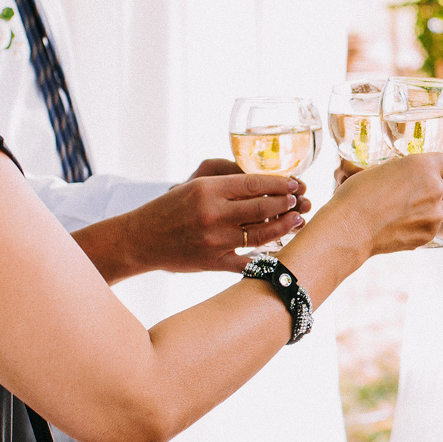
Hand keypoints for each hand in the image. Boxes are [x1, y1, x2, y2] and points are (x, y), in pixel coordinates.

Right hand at [106, 162, 311, 275]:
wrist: (141, 239)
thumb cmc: (169, 208)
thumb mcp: (193, 184)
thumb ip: (224, 179)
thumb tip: (260, 179)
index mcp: (207, 189)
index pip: (253, 183)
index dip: (279, 183)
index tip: (294, 183)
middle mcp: (212, 214)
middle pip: (262, 207)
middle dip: (287, 203)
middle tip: (301, 200)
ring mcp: (214, 240)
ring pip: (260, 233)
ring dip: (284, 227)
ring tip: (298, 219)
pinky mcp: (213, 262)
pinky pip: (246, 262)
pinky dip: (266, 258)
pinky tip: (282, 252)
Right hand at [325, 153, 442, 254]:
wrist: (349, 228)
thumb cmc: (358, 194)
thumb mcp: (381, 168)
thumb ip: (402, 169)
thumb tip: (406, 173)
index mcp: (423, 166)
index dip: (436, 169)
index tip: (425, 174)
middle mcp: (435, 189)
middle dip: (430, 190)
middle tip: (408, 196)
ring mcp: (434, 214)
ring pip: (439, 209)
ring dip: (427, 210)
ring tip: (400, 213)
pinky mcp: (429, 234)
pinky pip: (430, 227)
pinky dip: (419, 227)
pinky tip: (398, 226)